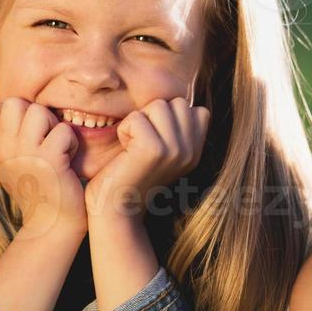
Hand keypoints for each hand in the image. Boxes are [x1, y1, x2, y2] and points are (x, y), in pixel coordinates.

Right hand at [0, 98, 86, 237]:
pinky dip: (71, 143)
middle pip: (14, 103)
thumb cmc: (38, 189)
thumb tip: (1, 104)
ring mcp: (23, 155)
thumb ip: (4, 134)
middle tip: (45, 138)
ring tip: (56, 148)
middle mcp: (4, 151)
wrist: (53, 224)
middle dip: (36, 114)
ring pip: (38, 111)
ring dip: (54, 126)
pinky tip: (67, 161)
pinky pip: (63, 130)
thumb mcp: (11, 161)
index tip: (27, 137)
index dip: (14, 114)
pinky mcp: (48, 161)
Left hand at [83, 97, 209, 220]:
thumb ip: (174, 128)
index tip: (154, 142)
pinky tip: (125, 152)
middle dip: (153, 116)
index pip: (194, 109)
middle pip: (176, 102)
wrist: (115, 211)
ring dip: (138, 121)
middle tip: (141, 144)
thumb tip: (175, 100)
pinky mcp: (154, 150)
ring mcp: (175, 150)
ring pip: (158, 105)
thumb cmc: (130, 175)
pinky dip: (124, 130)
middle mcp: (190, 151)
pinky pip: (137, 117)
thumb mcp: (161, 151)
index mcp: (195, 151)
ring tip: (133, 147)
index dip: (168, 117)